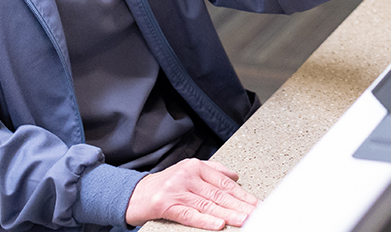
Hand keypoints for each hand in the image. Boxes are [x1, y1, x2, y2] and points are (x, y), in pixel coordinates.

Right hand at [124, 158, 257, 229]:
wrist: (132, 194)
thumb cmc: (163, 185)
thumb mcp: (188, 171)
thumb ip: (213, 171)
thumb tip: (235, 177)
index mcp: (196, 167)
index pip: (225, 183)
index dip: (243, 195)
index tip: (257, 204)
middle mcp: (188, 176)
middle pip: (220, 194)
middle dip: (241, 206)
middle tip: (257, 213)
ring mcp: (176, 190)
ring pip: (208, 204)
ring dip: (229, 214)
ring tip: (245, 220)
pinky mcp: (165, 204)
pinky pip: (189, 214)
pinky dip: (205, 220)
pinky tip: (219, 224)